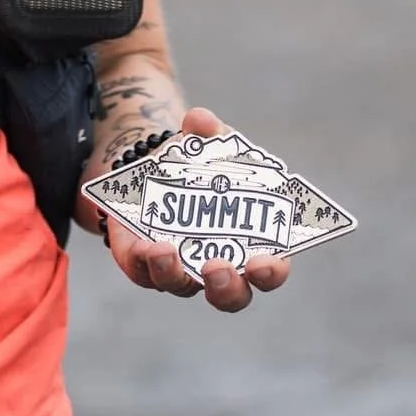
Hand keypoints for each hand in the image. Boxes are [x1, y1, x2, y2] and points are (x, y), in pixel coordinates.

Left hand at [100, 106, 290, 311]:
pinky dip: (144, 260)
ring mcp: (180, 269)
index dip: (272, 271)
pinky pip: (143, 270)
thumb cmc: (197, 162)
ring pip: (181, 286)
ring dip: (175, 273)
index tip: (266, 263)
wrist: (151, 168)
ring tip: (166, 250)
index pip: (270, 270)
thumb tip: (201, 120)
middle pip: (230, 295)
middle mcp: (218, 265)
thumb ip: (208, 131)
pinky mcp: (143, 262)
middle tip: (218, 268)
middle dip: (226, 287)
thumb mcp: (207, 142)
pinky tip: (144, 244)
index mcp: (249, 241)